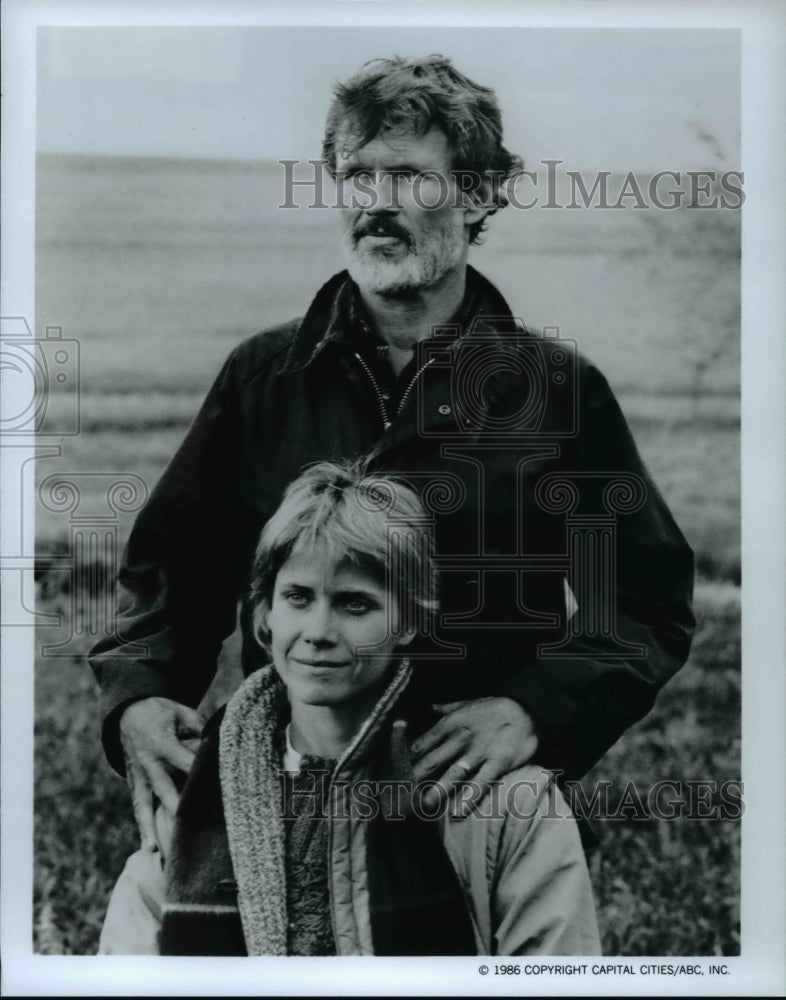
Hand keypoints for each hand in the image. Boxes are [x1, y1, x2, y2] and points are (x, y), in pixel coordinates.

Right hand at [119, 697, 204, 850]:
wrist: (128, 714)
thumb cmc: (161, 713)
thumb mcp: (182, 712)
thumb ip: (200, 728)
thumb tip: (218, 744)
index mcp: (163, 743)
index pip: (185, 761)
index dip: (200, 773)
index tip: (216, 788)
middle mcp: (149, 764)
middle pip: (166, 789)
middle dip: (179, 808)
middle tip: (193, 829)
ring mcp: (139, 776)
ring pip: (146, 805)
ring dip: (152, 827)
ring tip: (158, 849)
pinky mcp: (134, 784)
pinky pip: (138, 807)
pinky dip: (143, 827)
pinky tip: (149, 848)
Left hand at [409, 697, 537, 817]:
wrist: (526, 708)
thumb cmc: (492, 708)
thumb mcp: (465, 704)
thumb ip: (442, 709)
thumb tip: (423, 708)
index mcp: (448, 724)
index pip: (420, 745)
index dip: (405, 762)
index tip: (397, 777)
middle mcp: (460, 737)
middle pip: (432, 761)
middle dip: (416, 779)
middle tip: (403, 797)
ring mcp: (480, 750)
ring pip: (454, 772)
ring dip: (438, 790)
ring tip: (425, 805)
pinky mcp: (499, 761)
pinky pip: (482, 781)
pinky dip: (470, 796)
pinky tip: (459, 811)